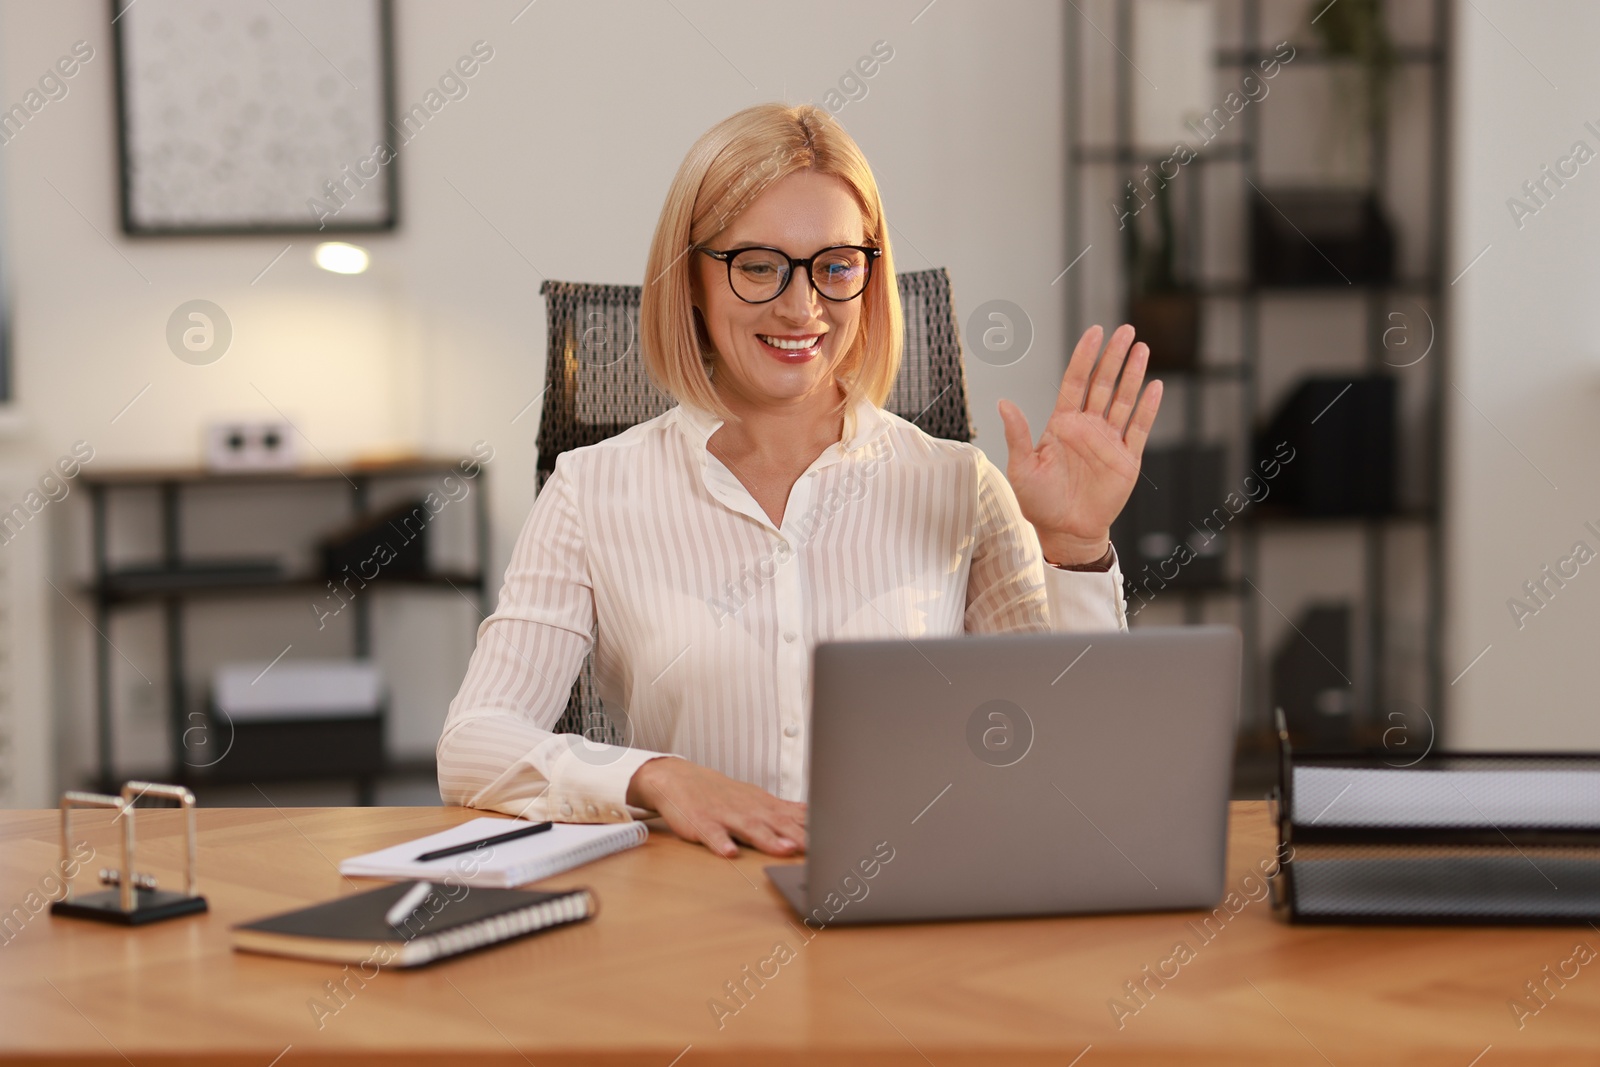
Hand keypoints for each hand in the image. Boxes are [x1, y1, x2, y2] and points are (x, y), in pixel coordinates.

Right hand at [626, 757, 806, 857]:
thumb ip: (785, 812)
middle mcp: (748, 809)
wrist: (680, 779)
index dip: (813, 831)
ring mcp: (725, 816)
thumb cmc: (723, 794)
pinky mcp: (702, 823)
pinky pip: (711, 834)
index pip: (793, 818)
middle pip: (777, 823)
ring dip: (767, 839)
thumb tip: (814, 818)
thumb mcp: (757, 799)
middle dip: (797, 836)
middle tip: (816, 849)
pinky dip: (720, 843)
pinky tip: (729, 853)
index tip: (834, 841)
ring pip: (749, 828)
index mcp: (763, 806)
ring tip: (782, 850)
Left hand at [997, 324, 1162, 564]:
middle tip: (1126, 330)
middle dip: (1114, 356)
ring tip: (1141, 348)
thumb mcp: (1022, 466)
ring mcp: (1109, 441)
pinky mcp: (1126, 458)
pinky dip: (1147, 408)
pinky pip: (1139, 429)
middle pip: (1104, 383)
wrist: (1065, 531)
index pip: (1076, 381)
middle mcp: (1088, 427)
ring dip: (1133, 374)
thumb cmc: (1039, 501)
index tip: (1094, 332)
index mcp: (1062, 423)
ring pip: (1124, 400)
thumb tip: (1004, 402)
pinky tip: (1154, 386)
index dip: (1085, 356)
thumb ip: (1017, 434)